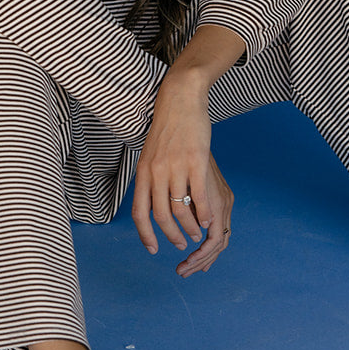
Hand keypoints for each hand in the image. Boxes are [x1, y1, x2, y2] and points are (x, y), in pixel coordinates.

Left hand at [132, 77, 233, 274]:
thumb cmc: (167, 129)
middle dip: (172, 235)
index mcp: (144, 172)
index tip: (153, 250)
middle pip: (161, 215)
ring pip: (181, 208)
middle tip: (182, 245)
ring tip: (197, 234)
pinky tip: (209, 221)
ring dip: (190, 227)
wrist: (180, 99)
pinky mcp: (196, 160)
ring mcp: (176, 166)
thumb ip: (150, 179)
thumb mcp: (150, 154)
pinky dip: (205, 213)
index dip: (145, 234)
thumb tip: (150, 204)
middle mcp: (157, 171)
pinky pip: (200, 195)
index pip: (139, 212)